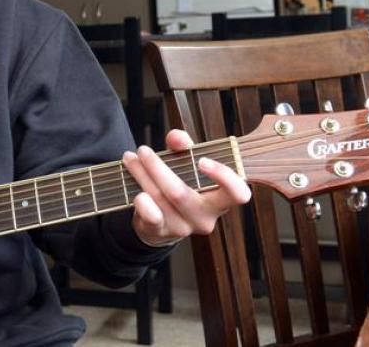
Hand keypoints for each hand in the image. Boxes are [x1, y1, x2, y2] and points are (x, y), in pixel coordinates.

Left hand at [122, 129, 251, 246]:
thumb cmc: (180, 186)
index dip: (225, 177)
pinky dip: (142, 201)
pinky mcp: (162, 232)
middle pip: (180, 193)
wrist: (158, 221)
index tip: (202, 160)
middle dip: (157, 167)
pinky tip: (136, 190)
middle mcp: (205, 217)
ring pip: (160, 198)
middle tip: (143, 150)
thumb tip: (177, 138)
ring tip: (130, 158)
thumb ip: (183, 147)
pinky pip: (151, 216)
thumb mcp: (185, 164)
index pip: (238, 194)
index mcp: (219, 200)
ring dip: (141, 174)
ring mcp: (183, 227)